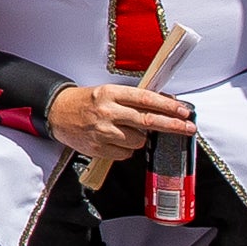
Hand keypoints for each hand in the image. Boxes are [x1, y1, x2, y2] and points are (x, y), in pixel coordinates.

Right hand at [45, 80, 194, 160]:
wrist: (57, 113)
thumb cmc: (86, 102)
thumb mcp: (108, 92)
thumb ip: (132, 99)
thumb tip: (164, 105)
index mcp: (110, 93)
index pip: (145, 99)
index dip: (168, 106)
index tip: (184, 110)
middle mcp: (107, 112)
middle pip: (148, 121)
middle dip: (173, 125)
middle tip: (189, 127)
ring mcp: (103, 132)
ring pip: (139, 140)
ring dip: (141, 138)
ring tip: (128, 131)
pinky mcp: (98, 148)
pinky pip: (125, 153)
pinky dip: (126, 148)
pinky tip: (116, 140)